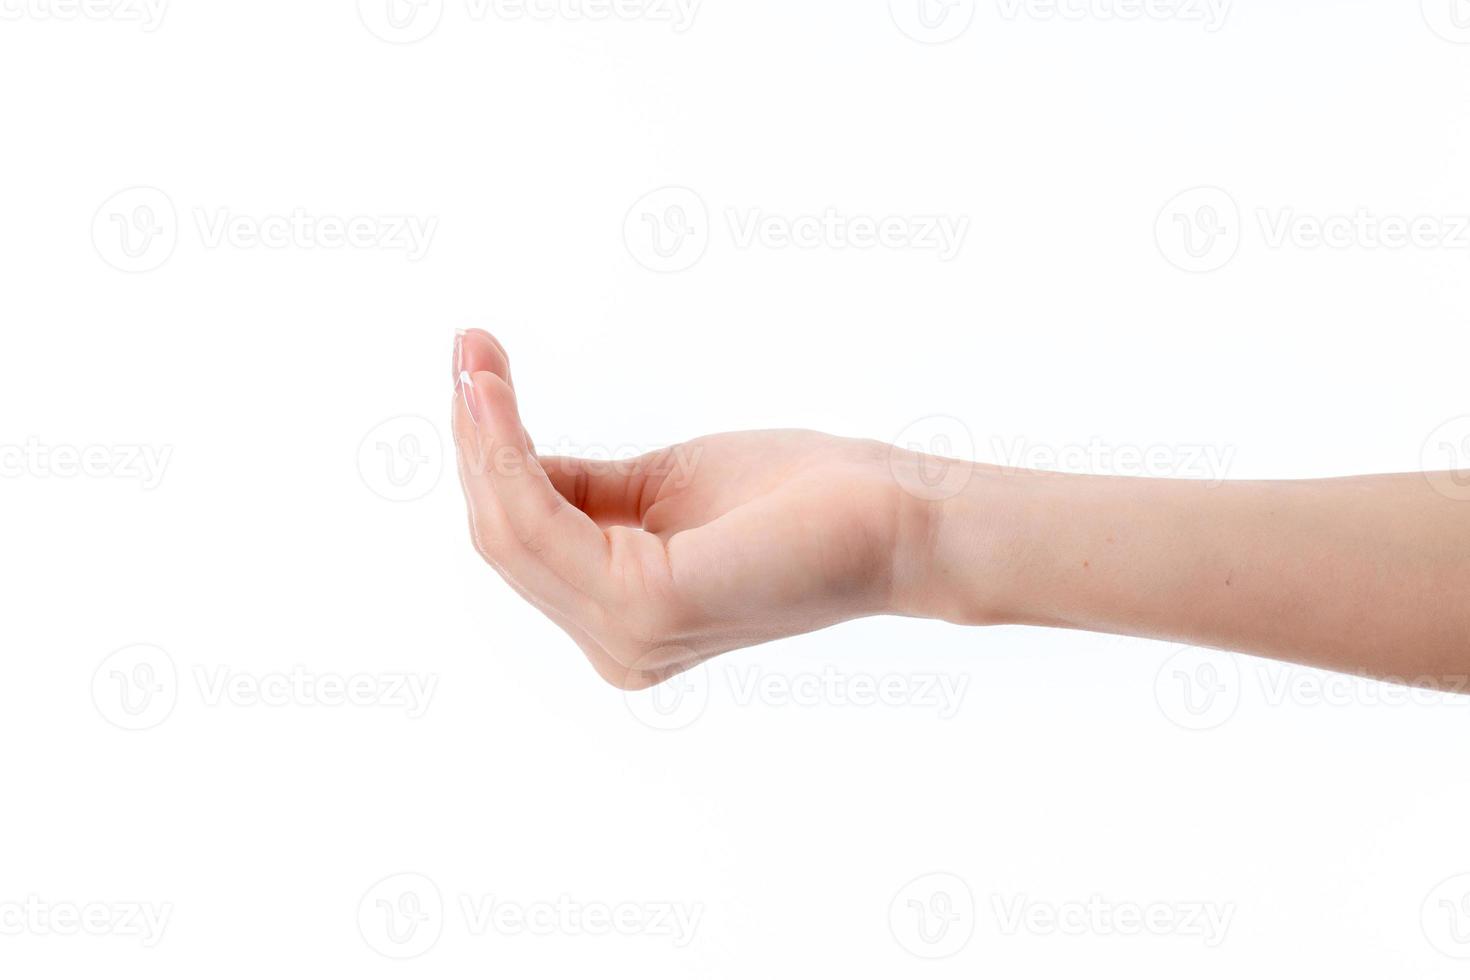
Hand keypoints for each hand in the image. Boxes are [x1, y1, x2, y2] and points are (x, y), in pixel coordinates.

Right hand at [451, 330, 937, 687]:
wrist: (894, 513)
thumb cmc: (799, 499)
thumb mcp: (662, 487)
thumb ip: (583, 491)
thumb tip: (506, 456)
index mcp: (623, 622)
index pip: (525, 544)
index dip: (488, 459)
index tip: (476, 369)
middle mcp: (617, 645)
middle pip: (503, 539)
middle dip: (475, 442)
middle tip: (466, 351)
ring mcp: (628, 635)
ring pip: (511, 531)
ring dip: (482, 440)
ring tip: (475, 359)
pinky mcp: (647, 605)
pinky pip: (544, 525)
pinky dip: (510, 456)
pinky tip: (500, 398)